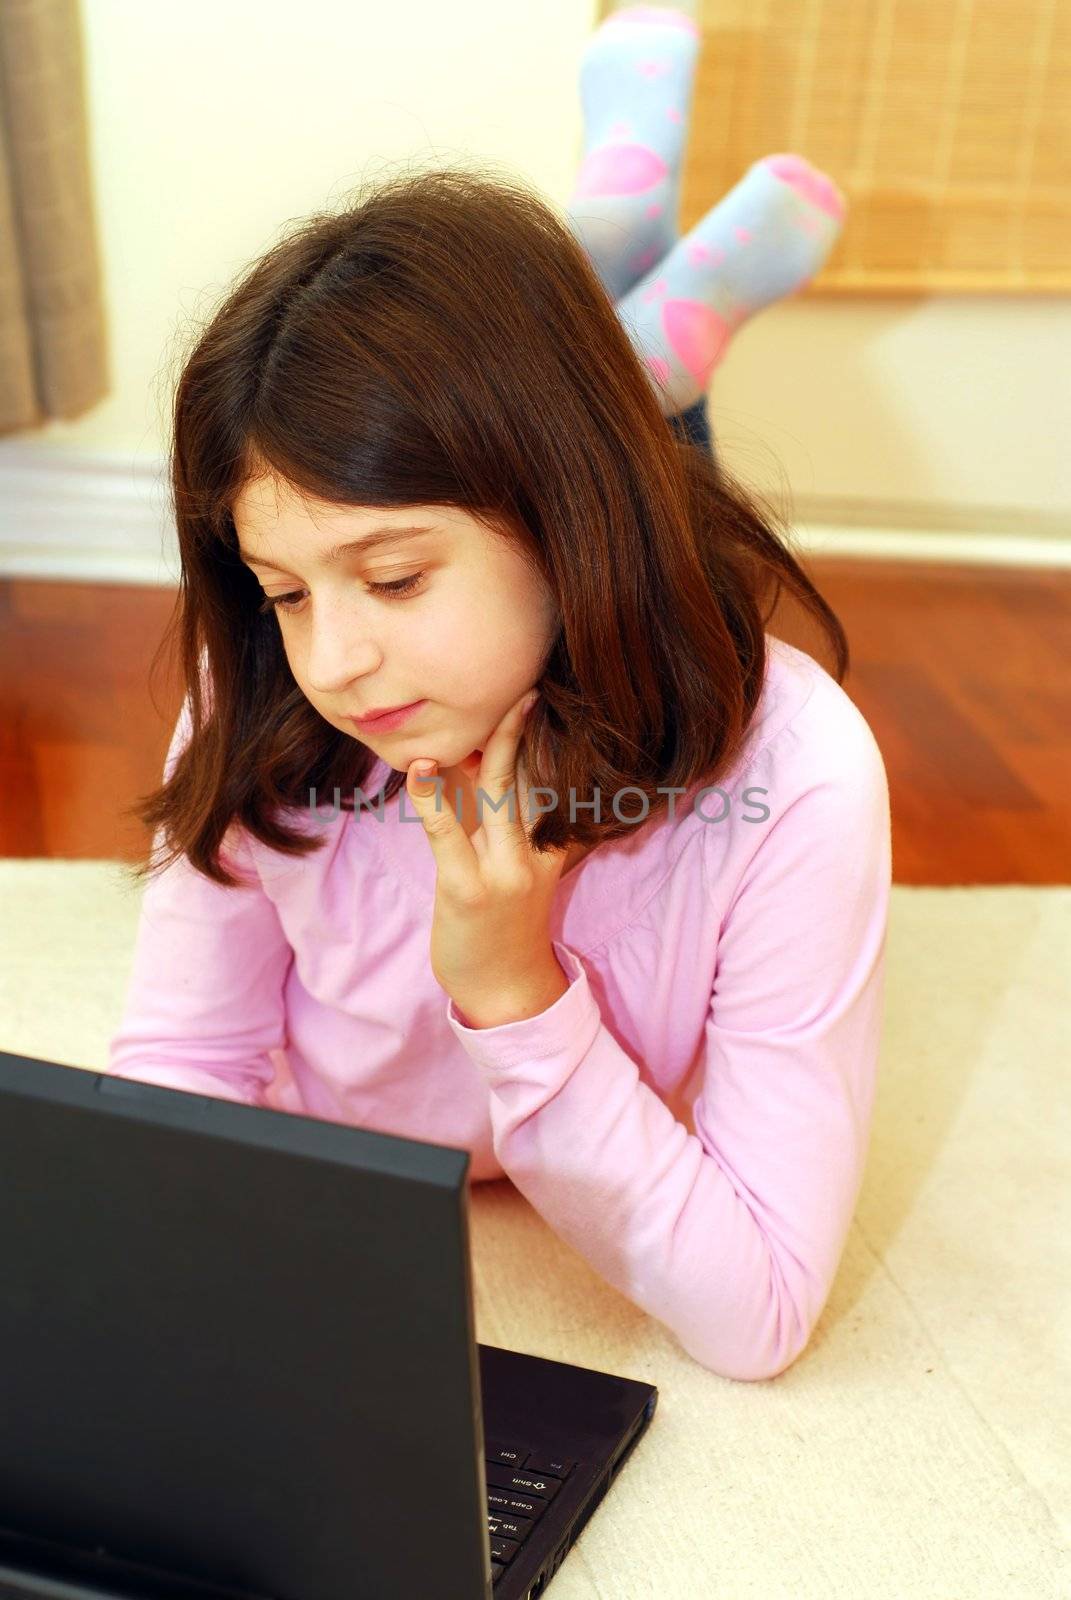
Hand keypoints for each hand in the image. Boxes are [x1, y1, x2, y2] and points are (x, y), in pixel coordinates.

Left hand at [405, 689, 570, 1023]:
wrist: (508, 994)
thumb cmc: (504, 928)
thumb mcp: (516, 872)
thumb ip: (502, 824)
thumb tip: (472, 768)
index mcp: (548, 846)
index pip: (546, 782)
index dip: (537, 741)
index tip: (530, 699)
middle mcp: (534, 853)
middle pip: (527, 778)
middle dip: (521, 731)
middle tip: (522, 689)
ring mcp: (506, 872)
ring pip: (498, 795)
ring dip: (484, 750)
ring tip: (469, 711)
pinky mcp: (470, 890)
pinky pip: (449, 834)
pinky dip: (431, 799)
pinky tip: (419, 769)